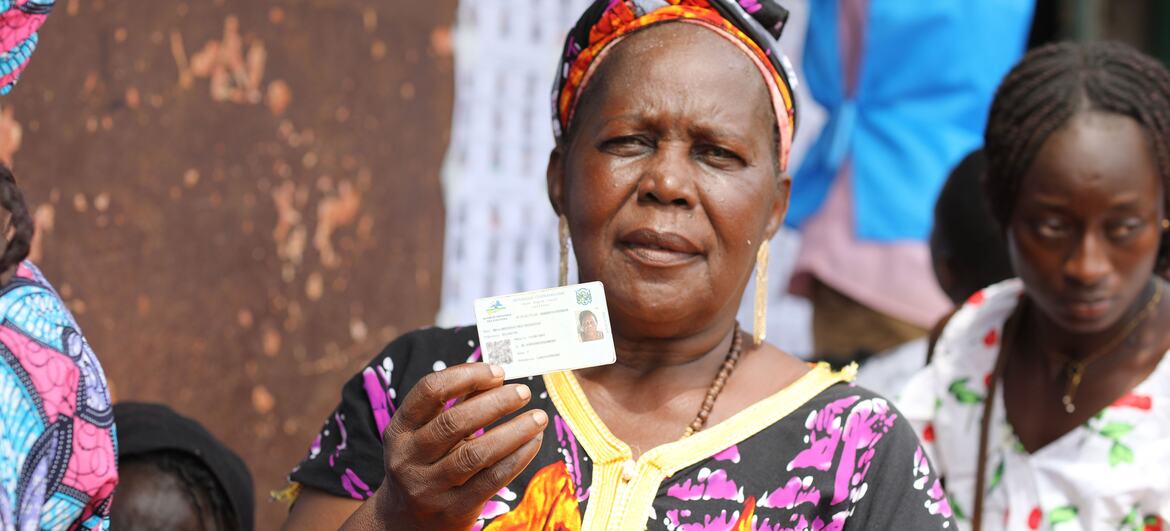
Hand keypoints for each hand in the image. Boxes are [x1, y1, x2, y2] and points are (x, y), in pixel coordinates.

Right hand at [373, 363, 546, 528]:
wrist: (407, 522)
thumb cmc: (425, 464)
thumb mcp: (427, 433)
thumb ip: (457, 404)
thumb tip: (496, 376)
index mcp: (399, 429)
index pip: (429, 391)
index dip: (465, 375)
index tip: (497, 371)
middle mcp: (408, 458)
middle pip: (454, 422)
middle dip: (496, 402)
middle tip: (523, 392)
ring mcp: (429, 488)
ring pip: (476, 453)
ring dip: (514, 431)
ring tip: (538, 418)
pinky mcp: (454, 510)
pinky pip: (492, 479)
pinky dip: (518, 457)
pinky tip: (533, 442)